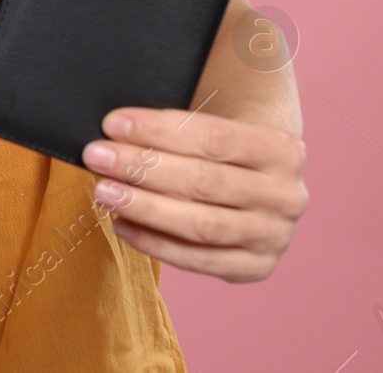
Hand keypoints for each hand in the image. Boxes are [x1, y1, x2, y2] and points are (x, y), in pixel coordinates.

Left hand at [82, 106, 308, 282]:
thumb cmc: (223, 142)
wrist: (259, 178)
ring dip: (144, 208)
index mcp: (283, 149)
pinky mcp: (255, 267)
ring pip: (201, 225)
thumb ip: (178, 120)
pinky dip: (155, 243)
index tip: (112, 124)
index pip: (213, 137)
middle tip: (96, 157)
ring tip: (102, 192)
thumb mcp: (218, 116)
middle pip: (204, 182)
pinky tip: (122, 224)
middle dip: (143, 168)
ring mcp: (274, 236)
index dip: (158, 130)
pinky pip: (198, 260)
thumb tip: (117, 127)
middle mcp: (286, 196)